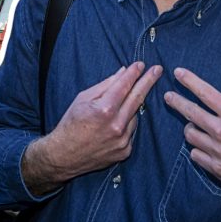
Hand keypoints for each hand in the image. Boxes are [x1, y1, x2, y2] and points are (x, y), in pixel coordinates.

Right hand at [22, 62, 162, 195]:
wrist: (63, 156)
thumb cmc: (70, 124)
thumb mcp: (82, 99)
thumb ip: (105, 86)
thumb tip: (123, 72)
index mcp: (104, 110)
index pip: (124, 86)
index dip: (134, 73)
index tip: (141, 64)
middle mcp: (117, 125)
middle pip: (138, 98)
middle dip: (148, 81)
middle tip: (157, 70)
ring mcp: (123, 140)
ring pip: (134, 115)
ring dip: (130, 108)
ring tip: (114, 110)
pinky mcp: (125, 151)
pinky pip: (131, 131)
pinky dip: (126, 125)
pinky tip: (113, 126)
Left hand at [165, 69, 220, 221]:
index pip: (205, 93)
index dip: (190, 81)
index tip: (178, 73)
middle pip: (190, 113)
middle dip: (176, 102)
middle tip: (169, 97)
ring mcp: (217, 151)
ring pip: (190, 135)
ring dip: (190, 128)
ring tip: (192, 126)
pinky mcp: (216, 168)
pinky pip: (196, 155)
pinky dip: (197, 149)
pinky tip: (201, 147)